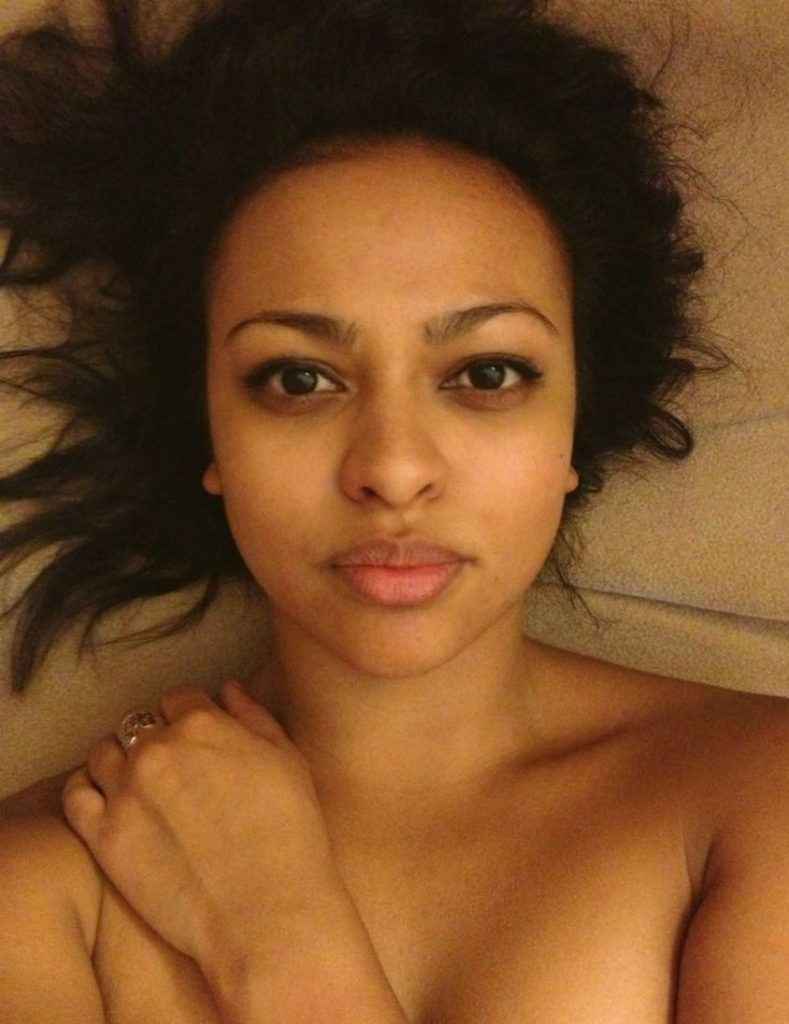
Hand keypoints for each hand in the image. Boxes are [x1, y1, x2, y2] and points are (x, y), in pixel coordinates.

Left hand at [61, 681, 342, 966]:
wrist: (266, 910)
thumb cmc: (290, 834)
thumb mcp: (287, 760)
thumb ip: (255, 716)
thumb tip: (229, 689)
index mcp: (202, 724)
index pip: (178, 699)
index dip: (188, 717)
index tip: (196, 740)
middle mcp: (156, 749)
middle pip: (138, 724)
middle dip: (154, 739)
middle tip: (173, 771)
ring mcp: (125, 791)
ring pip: (102, 754)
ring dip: (118, 761)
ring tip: (138, 786)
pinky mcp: (103, 836)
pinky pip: (75, 795)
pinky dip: (87, 789)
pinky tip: (107, 801)